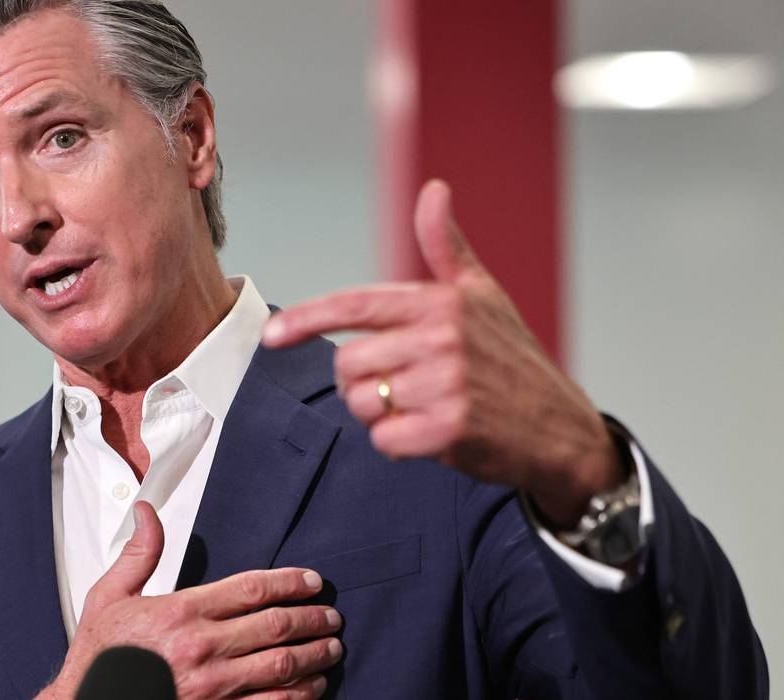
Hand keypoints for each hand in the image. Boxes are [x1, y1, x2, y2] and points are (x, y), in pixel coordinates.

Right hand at [40, 502, 341, 698]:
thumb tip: (148, 511)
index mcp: (180, 613)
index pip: (250, 589)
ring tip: (331, 648)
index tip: (312, 581)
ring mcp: (213, 688)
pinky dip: (298, 696)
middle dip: (312, 618)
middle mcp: (201, 649)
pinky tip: (312, 688)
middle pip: (275, 626)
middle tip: (332, 615)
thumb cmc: (99, 658)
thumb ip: (139, 554)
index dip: (289, 582)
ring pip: (281, 667)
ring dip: (314, 656)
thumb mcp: (109, 597)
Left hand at [262, 180, 620, 526]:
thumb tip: (434, 189)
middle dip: (360, 382)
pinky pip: (384, 440)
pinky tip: (430, 435)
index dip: (305, 320)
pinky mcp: (449, 430)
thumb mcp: (482, 294)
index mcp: (440, 302)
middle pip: (347, 364)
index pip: (354, 306)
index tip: (272, 337)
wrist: (561, 427)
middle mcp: (442, 339)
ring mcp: (446, 385)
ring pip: (361, 403)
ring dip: (379, 414)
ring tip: (421, 408)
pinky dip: (398, 444)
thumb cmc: (513, 357)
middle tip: (400, 386)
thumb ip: (444, 246)